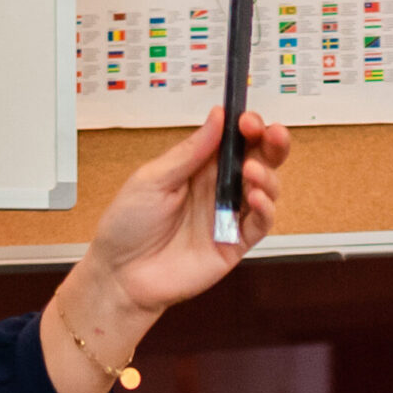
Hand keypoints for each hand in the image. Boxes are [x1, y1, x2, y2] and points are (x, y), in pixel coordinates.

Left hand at [40, 108, 291, 392]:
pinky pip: (260, 224)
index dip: (246, 126)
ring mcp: (228, 216)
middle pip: (259, 159)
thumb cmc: (128, 225)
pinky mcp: (234, 244)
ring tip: (251, 171)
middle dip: (271, 143)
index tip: (247, 119)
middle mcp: (218, 188)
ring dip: (267, 175)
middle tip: (270, 134)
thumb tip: (218, 117)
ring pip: (266, 189)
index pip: (234, 140)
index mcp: (199, 167)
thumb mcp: (152, 179)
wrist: (120, 275)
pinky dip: (265, 209)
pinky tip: (255, 198)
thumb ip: (189, 152)